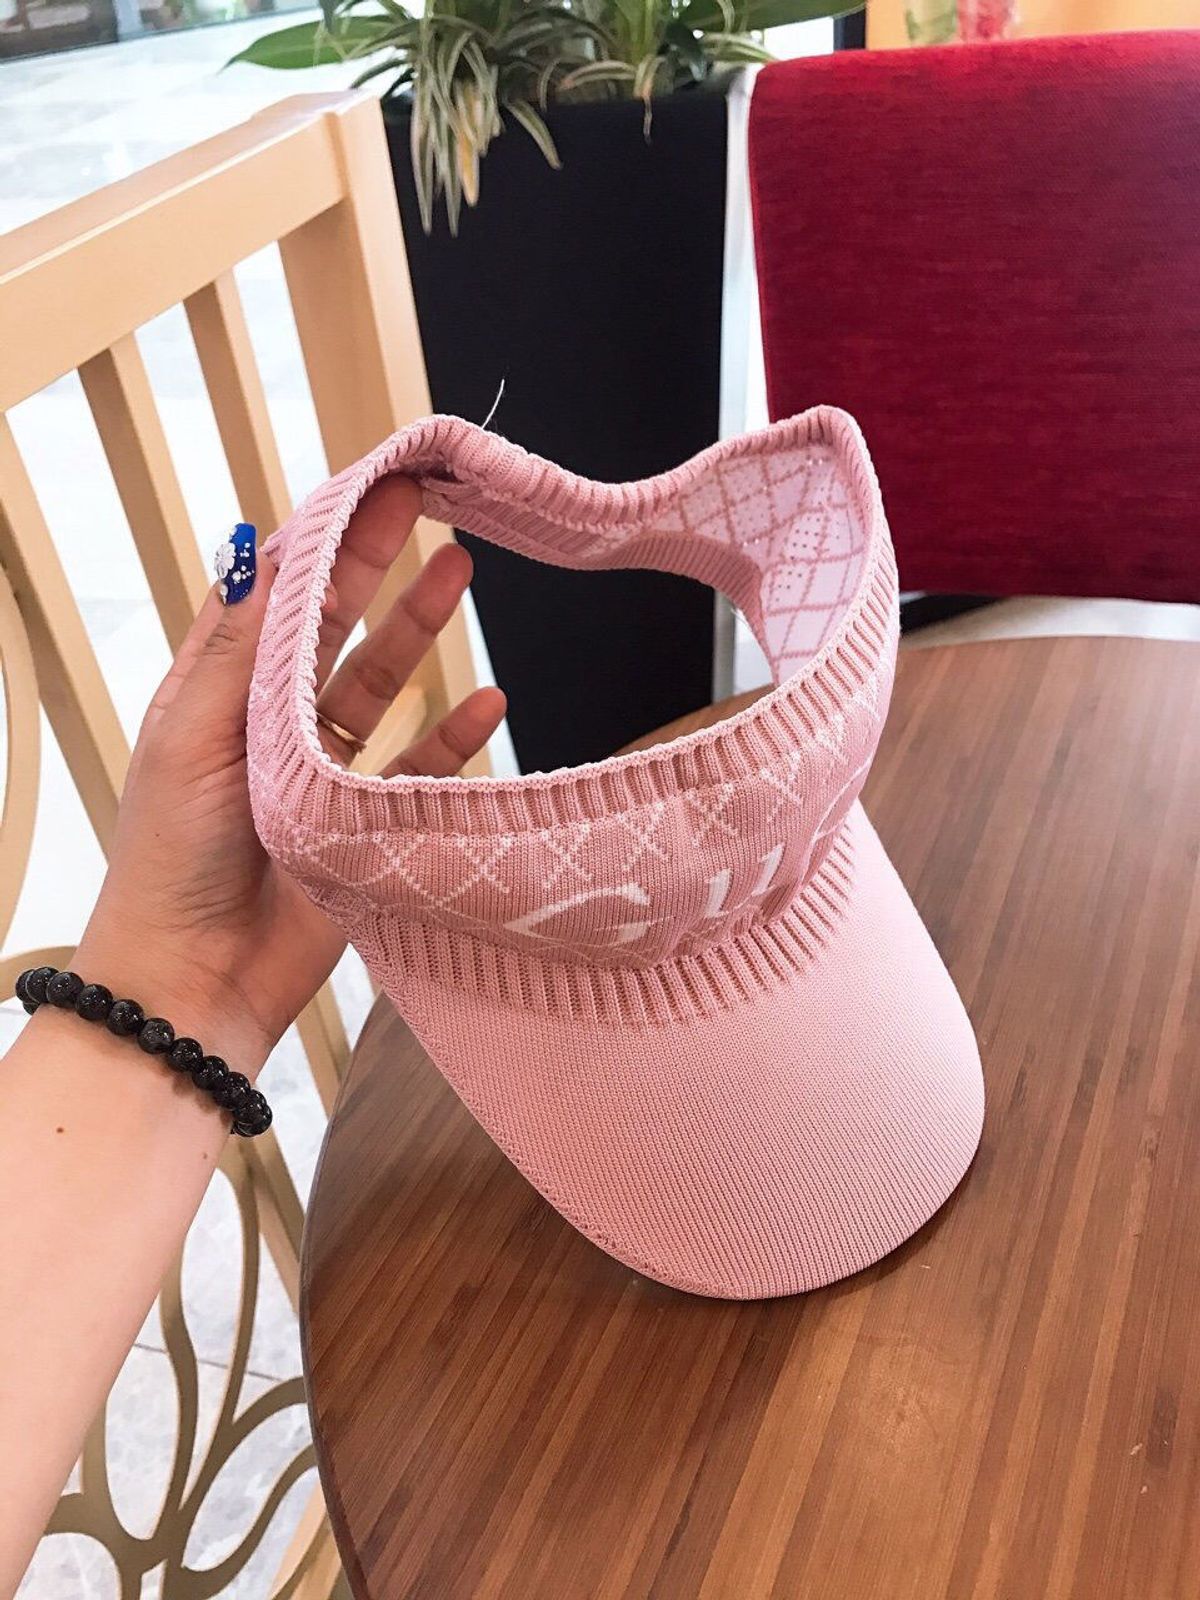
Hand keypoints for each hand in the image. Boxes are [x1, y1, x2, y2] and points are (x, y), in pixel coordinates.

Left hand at [75, 478, 504, 1070]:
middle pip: (332, 623)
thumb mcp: (196, 736)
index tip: (363, 483)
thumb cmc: (174, 857)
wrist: (196, 981)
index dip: (317, 537)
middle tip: (421, 502)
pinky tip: (487, 701)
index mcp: (217, 690)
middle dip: (375, 561)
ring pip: (378, 684)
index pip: (273, 594)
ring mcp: (320, 771)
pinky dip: (453, 735)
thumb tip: (260, 545)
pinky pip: (418, 767)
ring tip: (460, 572)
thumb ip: (241, 649)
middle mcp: (270, 720)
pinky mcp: (363, 822)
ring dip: (418, 631)